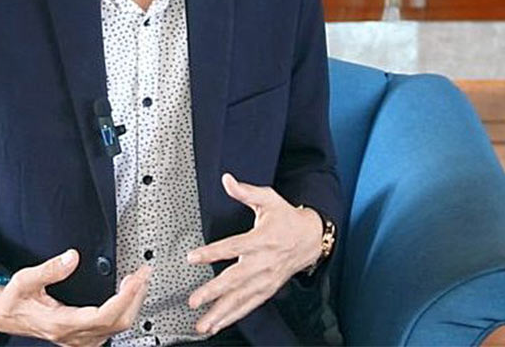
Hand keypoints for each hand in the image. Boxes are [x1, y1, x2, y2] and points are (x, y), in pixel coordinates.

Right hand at [0, 249, 151, 346]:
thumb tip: (72, 257)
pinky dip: (124, 310)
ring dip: (133, 304)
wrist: (4, 316)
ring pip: (117, 328)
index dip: (126, 297)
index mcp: (62, 323)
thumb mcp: (25, 279)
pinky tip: (126, 295)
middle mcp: (74, 336)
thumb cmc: (14, 299)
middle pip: (118, 323)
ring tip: (139, 281)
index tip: (136, 278)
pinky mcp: (82, 338)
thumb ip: (49, 269)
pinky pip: (111, 329)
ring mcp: (79, 340)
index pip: (105, 315)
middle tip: (144, 273)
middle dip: (136, 297)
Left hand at [185, 173, 323, 335]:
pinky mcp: (268, 289)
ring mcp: (266, 279)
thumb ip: (245, 192)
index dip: (212, 252)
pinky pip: (249, 305)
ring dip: (221, 313)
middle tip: (194, 300)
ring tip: (203, 324)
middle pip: (235, 279)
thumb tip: (227, 180)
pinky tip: (218, 324)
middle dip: (213, 292)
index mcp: (261, 239)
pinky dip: (233, 317)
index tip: (193, 257)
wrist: (311, 238)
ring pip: (241, 299)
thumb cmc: (286, 218)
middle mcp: (263, 262)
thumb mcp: (269, 199)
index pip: (233, 246)